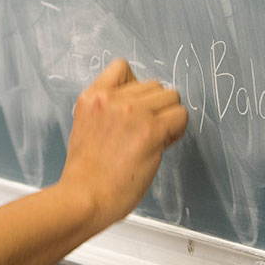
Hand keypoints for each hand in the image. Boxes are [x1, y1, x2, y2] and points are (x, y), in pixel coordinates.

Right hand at [58, 58, 188, 231]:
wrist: (84, 198)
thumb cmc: (85, 174)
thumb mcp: (85, 128)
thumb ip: (107, 112)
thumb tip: (139, 109)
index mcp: (92, 97)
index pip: (122, 67)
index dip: (135, 89)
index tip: (134, 110)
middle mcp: (111, 98)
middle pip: (153, 85)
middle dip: (155, 106)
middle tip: (146, 132)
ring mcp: (132, 112)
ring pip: (171, 96)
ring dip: (168, 116)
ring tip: (155, 138)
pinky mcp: (151, 130)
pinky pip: (180, 116)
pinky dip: (177, 129)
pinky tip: (163, 144)